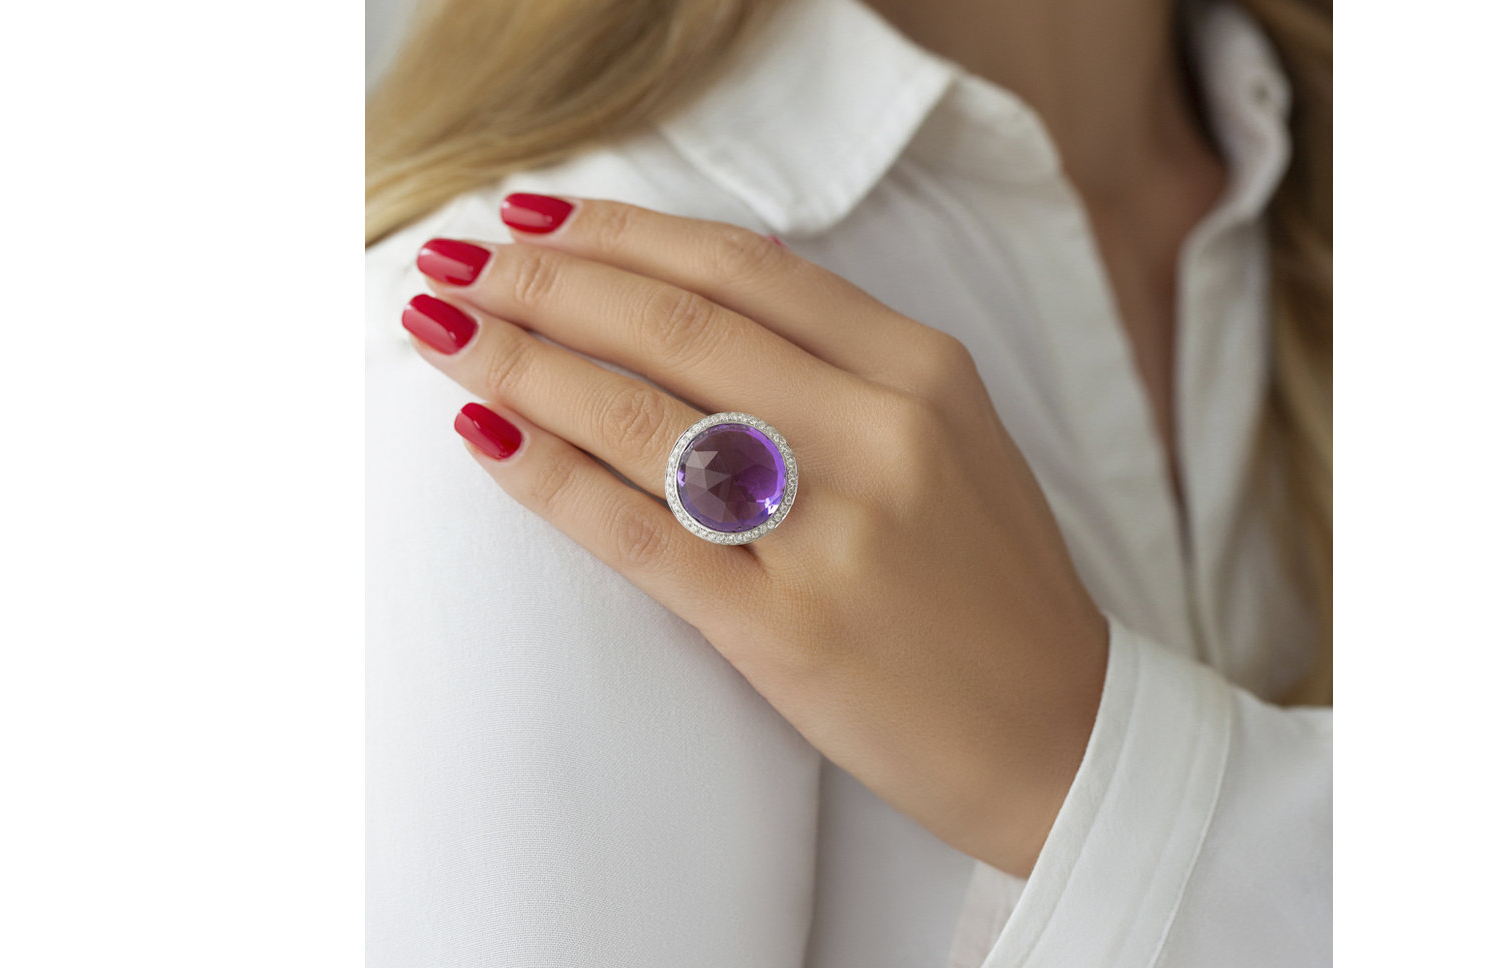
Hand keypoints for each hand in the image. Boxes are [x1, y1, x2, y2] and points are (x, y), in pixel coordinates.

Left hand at [402, 195, 1108, 875]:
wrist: (1056, 735)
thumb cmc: (988, 584)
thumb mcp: (949, 437)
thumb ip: (841, 364)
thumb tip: (688, 296)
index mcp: (923, 372)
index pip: (743, 268)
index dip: (620, 233)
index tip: (532, 218)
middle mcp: (880, 434)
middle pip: (676, 325)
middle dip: (544, 284)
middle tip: (454, 264)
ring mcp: (833, 532)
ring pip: (641, 417)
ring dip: (521, 363)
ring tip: (443, 334)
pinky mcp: (785, 629)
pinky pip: (636, 532)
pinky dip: (548, 476)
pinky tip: (485, 437)